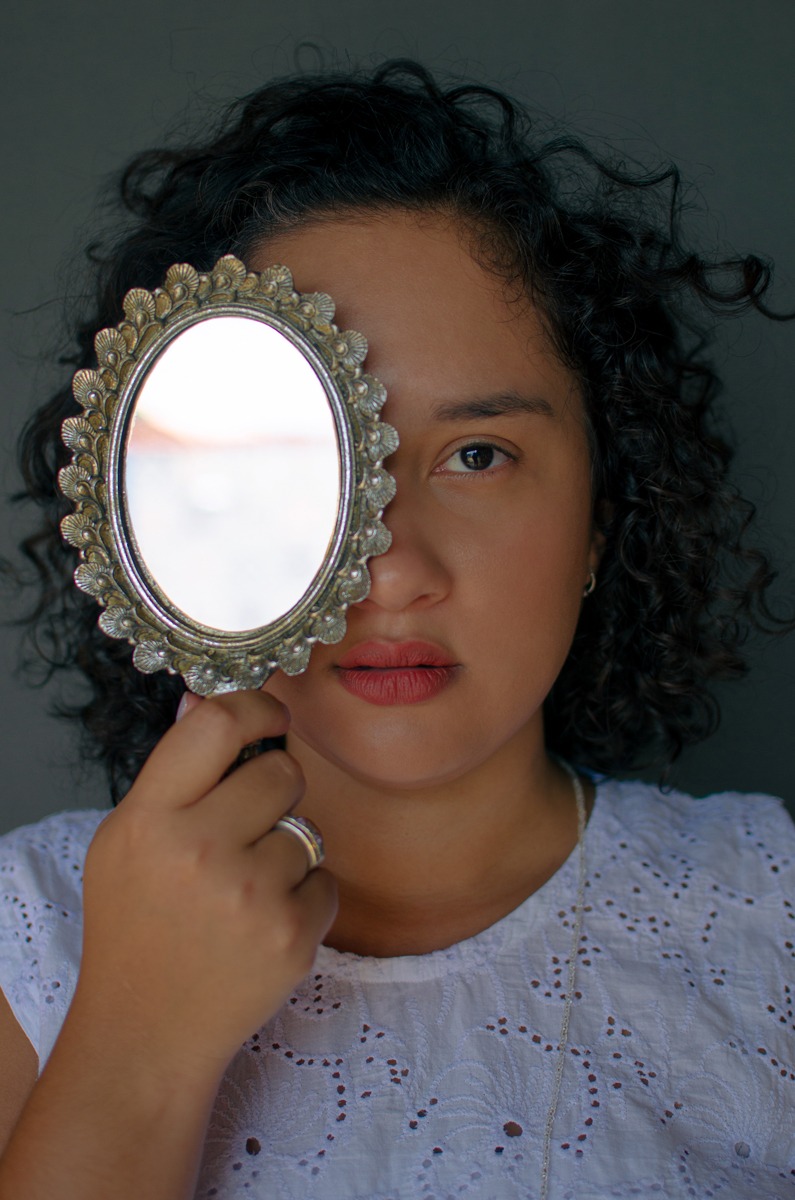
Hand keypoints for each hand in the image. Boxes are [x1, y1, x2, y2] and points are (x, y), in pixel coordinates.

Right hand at [69, 690, 336, 1085]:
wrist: (148, 1030)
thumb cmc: (137, 925)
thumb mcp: (126, 841)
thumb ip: (172, 772)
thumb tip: (206, 701)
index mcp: (151, 819)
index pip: (219, 725)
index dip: (257, 707)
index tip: (272, 716)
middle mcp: (200, 851)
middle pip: (282, 771)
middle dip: (275, 791)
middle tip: (246, 830)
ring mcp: (250, 896)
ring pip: (307, 829)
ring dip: (287, 853)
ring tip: (242, 893)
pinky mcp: (292, 936)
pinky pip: (326, 881)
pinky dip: (304, 900)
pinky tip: (261, 926)